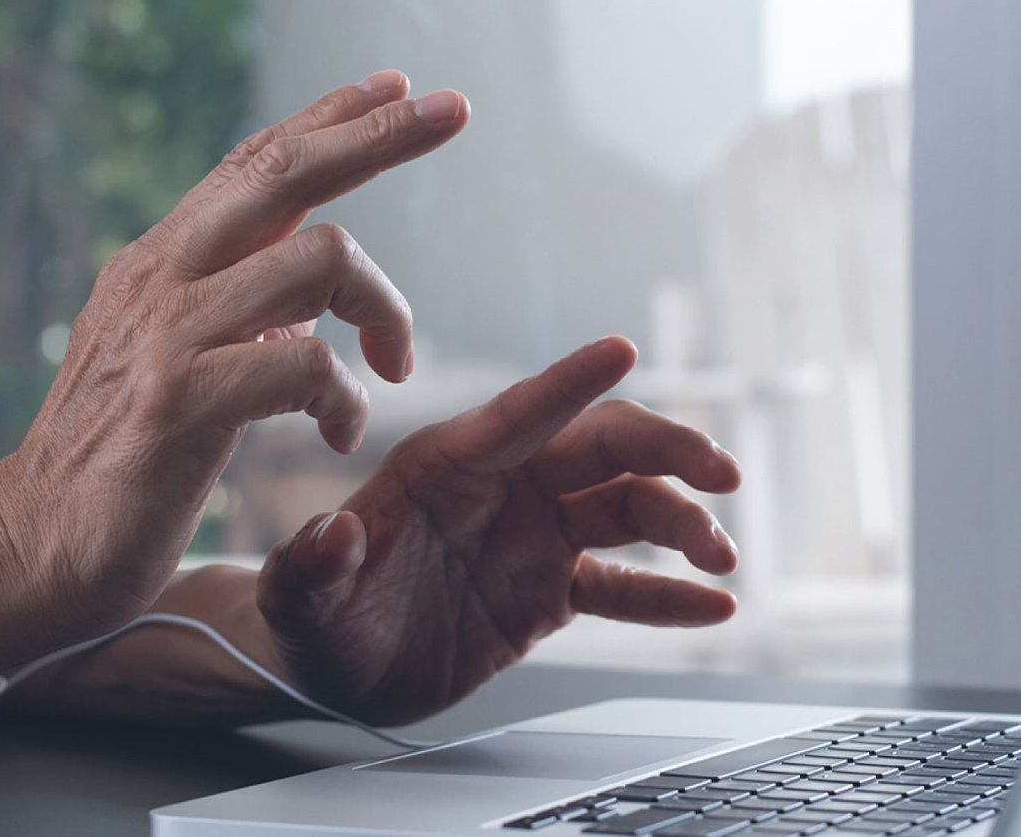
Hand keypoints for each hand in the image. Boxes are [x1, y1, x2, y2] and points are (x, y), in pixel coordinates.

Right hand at [0, 71, 469, 629]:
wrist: (28, 547)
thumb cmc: (113, 464)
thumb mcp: (170, 364)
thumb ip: (230, 319)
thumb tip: (303, 310)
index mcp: (161, 264)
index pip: (251, 163)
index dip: (327, 116)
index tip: (395, 84)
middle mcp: (161, 278)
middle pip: (284, 172)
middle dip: (378, 134)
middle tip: (454, 108)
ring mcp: (167, 335)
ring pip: (315, 259)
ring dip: (382, 310)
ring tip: (392, 366)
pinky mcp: (178, 403)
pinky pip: (301, 366)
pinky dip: (344, 397)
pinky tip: (341, 432)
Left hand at [257, 336, 740, 724]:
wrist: (331, 670)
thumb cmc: (311, 616)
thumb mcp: (297, 597)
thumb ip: (312, 566)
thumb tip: (331, 535)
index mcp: (445, 467)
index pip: (517, 415)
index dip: (569, 383)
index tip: (621, 350)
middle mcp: (501, 488)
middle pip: (600, 449)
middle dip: (667, 450)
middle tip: (721, 473)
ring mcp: (531, 538)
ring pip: (626, 509)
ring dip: (681, 523)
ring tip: (723, 556)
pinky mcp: (548, 593)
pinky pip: (622, 587)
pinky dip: (670, 595)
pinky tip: (714, 604)